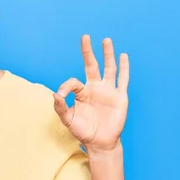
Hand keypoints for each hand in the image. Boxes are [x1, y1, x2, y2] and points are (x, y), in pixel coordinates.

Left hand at [53, 34, 128, 151]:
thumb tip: (55, 94)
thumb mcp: (68, 120)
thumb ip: (60, 107)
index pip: (73, 82)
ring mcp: (108, 91)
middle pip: (91, 65)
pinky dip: (124, 68)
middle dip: (88, 52)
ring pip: (108, 68)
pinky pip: (123, 80)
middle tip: (85, 37)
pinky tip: (123, 56)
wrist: (100, 143)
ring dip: (107, 54)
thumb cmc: (83, 131)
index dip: (65, 87)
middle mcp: (95, 88)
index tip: (60, 96)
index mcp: (81, 92)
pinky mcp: (120, 97)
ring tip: (105, 40)